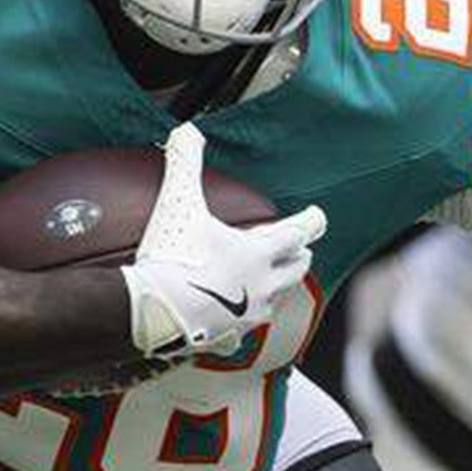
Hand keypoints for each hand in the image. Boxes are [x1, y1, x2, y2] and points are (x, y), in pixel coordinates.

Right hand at [121, 123, 325, 359]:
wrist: (153, 312)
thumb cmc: (173, 258)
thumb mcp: (180, 203)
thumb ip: (185, 164)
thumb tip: (186, 131)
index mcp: (258, 252)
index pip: (294, 234)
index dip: (309, 223)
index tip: (318, 217)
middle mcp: (261, 285)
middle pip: (294, 272)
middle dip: (299, 259)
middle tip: (302, 252)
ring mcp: (246, 316)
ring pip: (275, 302)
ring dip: (278, 290)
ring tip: (274, 285)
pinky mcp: (226, 339)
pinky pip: (241, 334)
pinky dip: (241, 327)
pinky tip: (234, 329)